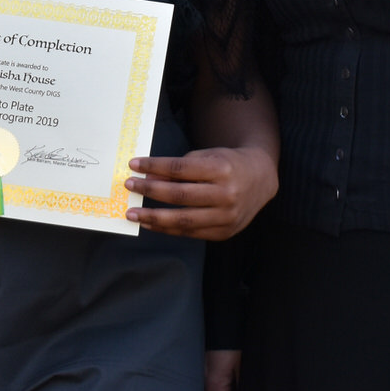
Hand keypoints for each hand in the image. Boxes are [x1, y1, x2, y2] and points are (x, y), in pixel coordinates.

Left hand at [125, 145, 275, 239]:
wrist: (260, 179)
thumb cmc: (228, 164)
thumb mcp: (206, 157)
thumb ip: (179, 168)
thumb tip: (149, 178)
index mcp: (221, 169)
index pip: (180, 169)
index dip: (154, 166)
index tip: (134, 165)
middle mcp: (226, 194)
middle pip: (180, 195)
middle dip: (150, 191)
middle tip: (129, 187)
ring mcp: (226, 217)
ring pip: (183, 220)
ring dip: (153, 218)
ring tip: (133, 214)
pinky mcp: (224, 232)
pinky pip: (190, 233)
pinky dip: (167, 229)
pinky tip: (151, 224)